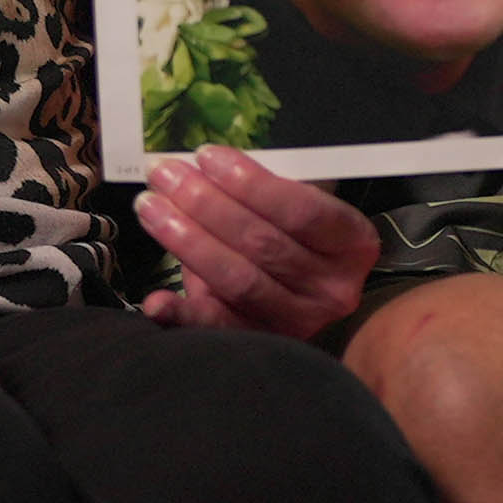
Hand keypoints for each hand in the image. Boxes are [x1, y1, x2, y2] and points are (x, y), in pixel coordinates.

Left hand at [136, 146, 379, 338]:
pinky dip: (185, 315)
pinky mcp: (266, 346)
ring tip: (151, 209)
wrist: (312, 300)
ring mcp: (301, 322)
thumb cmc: (297, 240)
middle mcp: (333, 287)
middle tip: (164, 175)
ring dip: (187, 241)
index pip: (301, 210)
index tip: (206, 156)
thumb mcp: (297, 211)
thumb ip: (261, 195)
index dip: (251, 183)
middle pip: (262, 243)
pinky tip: (155, 300)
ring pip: (239, 280)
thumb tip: (200, 170)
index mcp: (352, 243)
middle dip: (205, 203)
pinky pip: (222, 329)